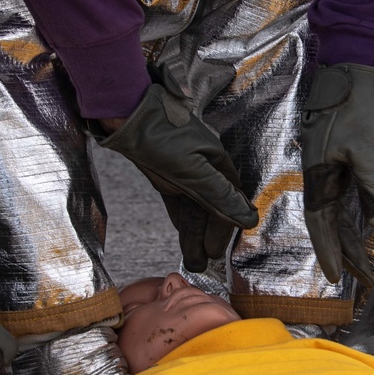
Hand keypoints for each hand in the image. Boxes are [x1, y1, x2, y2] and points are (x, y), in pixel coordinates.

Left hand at [92, 78, 257, 271]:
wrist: (125, 113)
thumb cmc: (159, 134)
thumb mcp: (191, 169)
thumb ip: (218, 196)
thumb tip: (249, 218)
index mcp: (217, 163)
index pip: (229, 202)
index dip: (225, 228)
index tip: (220, 251)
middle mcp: (205, 168)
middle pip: (211, 209)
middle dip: (207, 236)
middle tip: (203, 262)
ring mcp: (185, 171)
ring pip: (193, 208)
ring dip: (193, 233)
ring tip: (192, 259)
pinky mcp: (167, 174)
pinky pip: (178, 202)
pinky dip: (181, 219)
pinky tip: (183, 235)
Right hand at [301, 62, 373, 285]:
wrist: (358, 66)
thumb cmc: (361, 105)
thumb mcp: (373, 150)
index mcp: (318, 173)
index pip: (321, 223)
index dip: (330, 251)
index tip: (338, 277)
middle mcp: (320, 172)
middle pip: (330, 221)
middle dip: (345, 250)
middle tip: (362, 277)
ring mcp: (330, 164)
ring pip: (339, 209)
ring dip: (352, 235)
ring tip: (367, 259)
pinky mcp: (342, 154)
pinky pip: (347, 193)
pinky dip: (357, 212)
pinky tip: (370, 223)